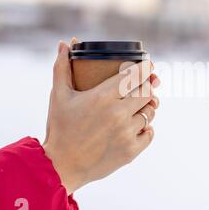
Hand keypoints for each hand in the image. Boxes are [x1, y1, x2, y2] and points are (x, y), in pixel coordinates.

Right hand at [43, 41, 159, 194]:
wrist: (61, 166)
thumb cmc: (60, 128)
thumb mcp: (58, 95)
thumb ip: (62, 67)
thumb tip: (65, 43)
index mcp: (102, 97)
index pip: (135, 75)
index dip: (146, 68)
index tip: (149, 66)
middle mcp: (118, 114)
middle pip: (147, 92)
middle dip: (147, 86)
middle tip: (145, 85)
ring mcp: (126, 133)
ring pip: (150, 112)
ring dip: (147, 107)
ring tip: (139, 106)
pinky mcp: (131, 151)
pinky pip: (150, 133)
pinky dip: (146, 127)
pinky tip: (138, 125)